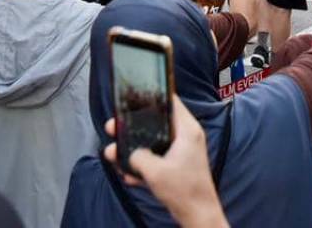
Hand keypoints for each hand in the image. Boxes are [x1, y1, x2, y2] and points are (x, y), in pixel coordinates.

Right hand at [102, 96, 224, 225]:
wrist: (198, 216)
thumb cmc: (184, 191)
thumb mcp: (154, 171)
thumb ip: (137, 156)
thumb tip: (126, 152)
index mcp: (187, 130)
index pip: (170, 101)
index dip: (151, 97)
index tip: (131, 97)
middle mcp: (185, 137)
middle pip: (154, 122)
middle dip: (131, 127)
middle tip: (113, 128)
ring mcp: (180, 152)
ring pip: (151, 142)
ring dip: (132, 150)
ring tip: (113, 155)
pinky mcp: (175, 165)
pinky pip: (154, 159)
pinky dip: (141, 165)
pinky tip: (127, 175)